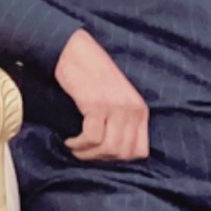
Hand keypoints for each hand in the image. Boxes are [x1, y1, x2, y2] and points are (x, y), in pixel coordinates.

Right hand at [55, 30, 148, 161]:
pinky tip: (70, 141)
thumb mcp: (117, 97)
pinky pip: (92, 138)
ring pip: (108, 148)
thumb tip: (112, 149)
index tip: (101, 154)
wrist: (76, 51)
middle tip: (85, 153)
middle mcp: (132, 110)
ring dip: (88, 154)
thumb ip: (122, 119)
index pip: (140, 151)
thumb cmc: (92, 73)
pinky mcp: (96, 104)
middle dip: (101, 159)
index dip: (119, 158)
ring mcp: (115, 107)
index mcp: (140, 109)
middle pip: (123, 153)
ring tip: (75, 148)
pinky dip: (79, 145)